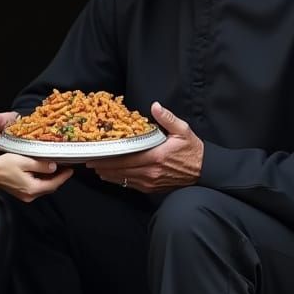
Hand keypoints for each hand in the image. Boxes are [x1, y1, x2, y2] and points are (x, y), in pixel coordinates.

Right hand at [0, 153, 72, 201]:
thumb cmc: (2, 166)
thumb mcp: (24, 161)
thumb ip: (41, 164)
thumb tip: (53, 166)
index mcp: (32, 188)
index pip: (54, 183)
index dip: (64, 176)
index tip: (71, 168)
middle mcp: (30, 195)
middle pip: (50, 186)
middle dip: (59, 177)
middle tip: (65, 166)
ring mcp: (25, 195)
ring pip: (43, 186)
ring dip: (50, 178)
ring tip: (55, 166)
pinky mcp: (21, 192)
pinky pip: (36, 186)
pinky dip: (42, 179)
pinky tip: (42, 170)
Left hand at [86, 102, 202, 192]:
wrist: (204, 171)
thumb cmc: (192, 150)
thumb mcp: (182, 130)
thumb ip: (167, 118)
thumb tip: (155, 106)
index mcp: (155, 157)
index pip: (124, 158)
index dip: (107, 159)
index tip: (93, 156)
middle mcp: (150, 172)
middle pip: (120, 171)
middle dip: (103, 166)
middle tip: (89, 162)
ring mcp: (150, 182)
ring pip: (123, 179)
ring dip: (108, 174)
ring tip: (96, 168)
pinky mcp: (152, 188)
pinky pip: (131, 185)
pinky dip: (119, 180)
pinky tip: (112, 176)